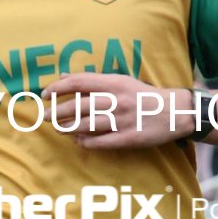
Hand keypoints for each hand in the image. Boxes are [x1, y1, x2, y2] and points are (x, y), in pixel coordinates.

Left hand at [42, 73, 190, 149]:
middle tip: (44, 116)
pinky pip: (100, 142)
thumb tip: (64, 76)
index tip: (45, 94)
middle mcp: (116, 100)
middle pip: (79, 106)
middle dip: (57, 112)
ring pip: (86, 125)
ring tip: (58, 128)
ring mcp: (122, 120)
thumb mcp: (120, 81)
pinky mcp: (128, 138)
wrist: (174, 112)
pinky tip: (77, 140)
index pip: (79, 83)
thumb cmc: (143, 95)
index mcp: (114, 83)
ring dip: (68, 127)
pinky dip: (85, 142)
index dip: (58, 88)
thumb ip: (92, 80)